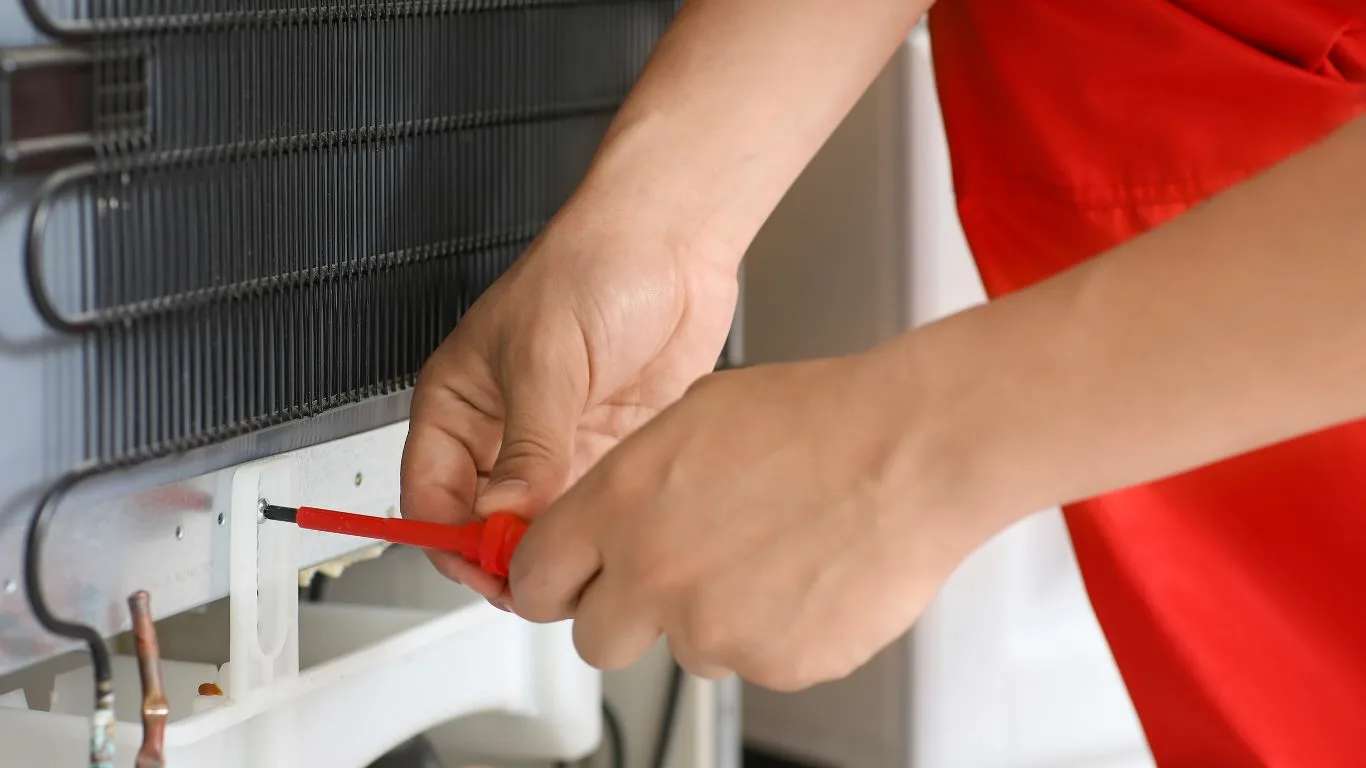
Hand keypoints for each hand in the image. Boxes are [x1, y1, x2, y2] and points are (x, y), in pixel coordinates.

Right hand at [400, 204, 738, 603]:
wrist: (673, 240)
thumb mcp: (545, 357)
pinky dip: (599, 529)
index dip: (452, 542)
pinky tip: (613, 533)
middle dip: (506, 558)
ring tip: (580, 559)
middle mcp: (504, 431)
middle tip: (539, 578)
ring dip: (557, 549)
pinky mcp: (610, 450)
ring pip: (541, 526)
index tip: (489, 567)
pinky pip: (594, 509)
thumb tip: (501, 515)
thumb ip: (527, 445)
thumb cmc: (592, 264)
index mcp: (458, 404)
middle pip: (485, 524)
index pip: (431, 497)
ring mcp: (559, 444)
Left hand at [507, 351, 986, 690]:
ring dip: (708, 617)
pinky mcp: (772, 666)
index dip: (550, 580)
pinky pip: (752, 661)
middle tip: (669, 578)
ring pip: (683, 650)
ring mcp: (712, 629)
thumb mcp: (693, 416)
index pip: (535, 577)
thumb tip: (608, 515)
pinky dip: (771, 631)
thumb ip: (630, 481)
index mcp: (619, 505)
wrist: (909, 453)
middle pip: (595, 638)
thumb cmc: (819, 421)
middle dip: (623, 614)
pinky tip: (803, 575)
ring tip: (766, 555)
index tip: (564, 582)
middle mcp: (653, 575)